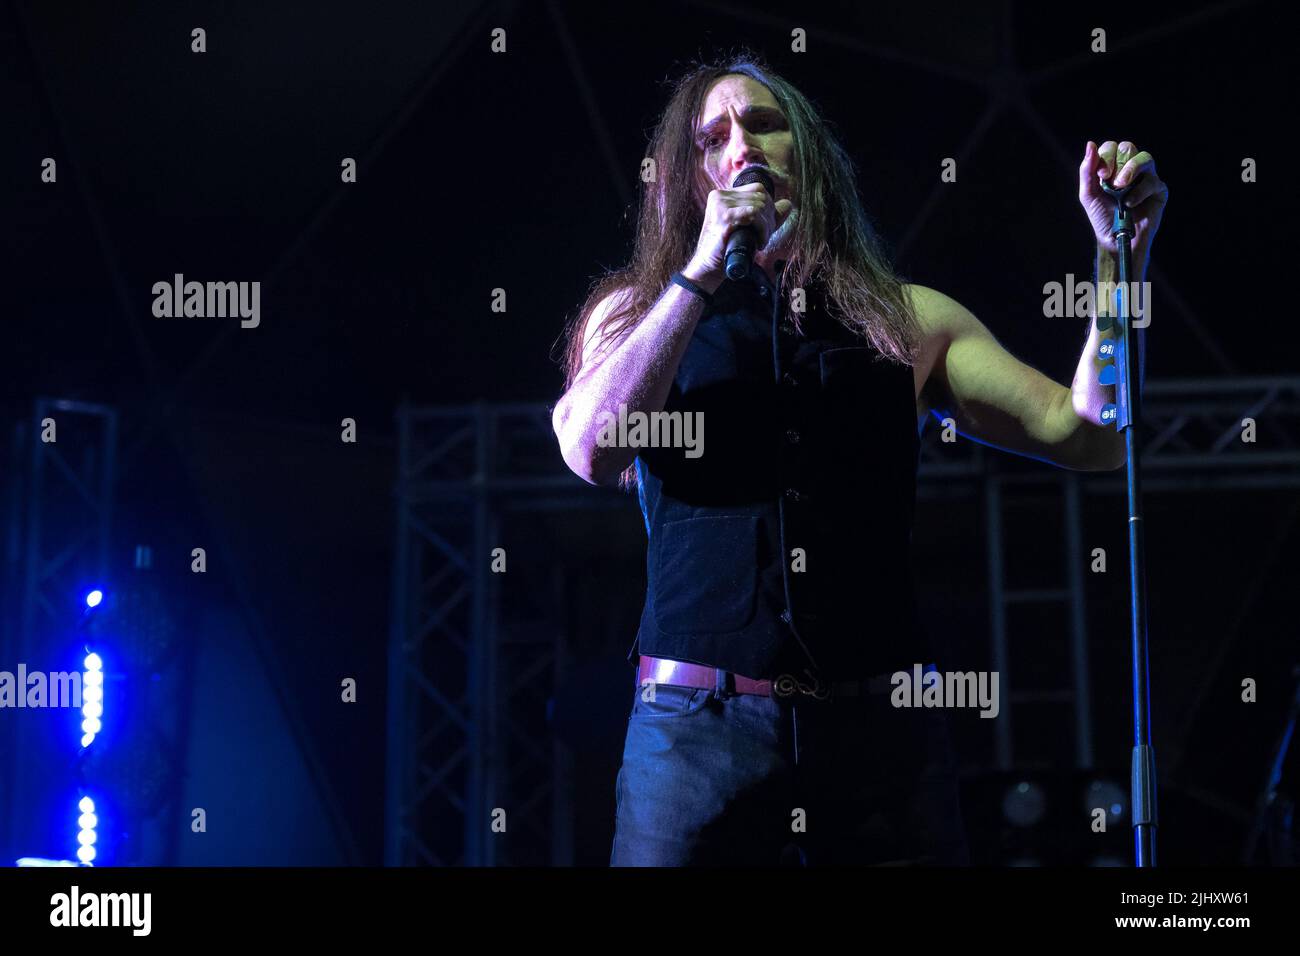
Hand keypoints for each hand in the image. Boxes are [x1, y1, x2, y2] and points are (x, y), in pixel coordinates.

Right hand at [683, 182, 793, 291]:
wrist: (708, 268)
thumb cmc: (727, 249)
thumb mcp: (749, 228)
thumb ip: (768, 215)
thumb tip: (788, 204)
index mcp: (723, 195)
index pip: (757, 189)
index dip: (769, 206)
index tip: (766, 227)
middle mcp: (719, 196)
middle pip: (760, 196)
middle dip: (769, 218)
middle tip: (764, 237)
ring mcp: (720, 204)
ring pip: (759, 206)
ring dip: (766, 227)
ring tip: (761, 241)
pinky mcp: (723, 216)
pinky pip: (754, 214)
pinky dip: (762, 230)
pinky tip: (759, 243)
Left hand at [1078, 140, 1167, 254]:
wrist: (1115, 239)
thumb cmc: (1102, 217)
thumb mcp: (1089, 195)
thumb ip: (1087, 171)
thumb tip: (1090, 144)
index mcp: (1113, 167)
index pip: (1111, 147)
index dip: (1106, 156)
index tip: (1101, 175)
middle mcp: (1131, 168)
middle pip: (1128, 147)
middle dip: (1117, 162)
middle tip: (1110, 181)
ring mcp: (1146, 177)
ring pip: (1145, 157)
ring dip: (1130, 169)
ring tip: (1121, 187)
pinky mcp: (1159, 190)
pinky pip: (1152, 181)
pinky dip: (1139, 191)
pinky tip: (1129, 203)